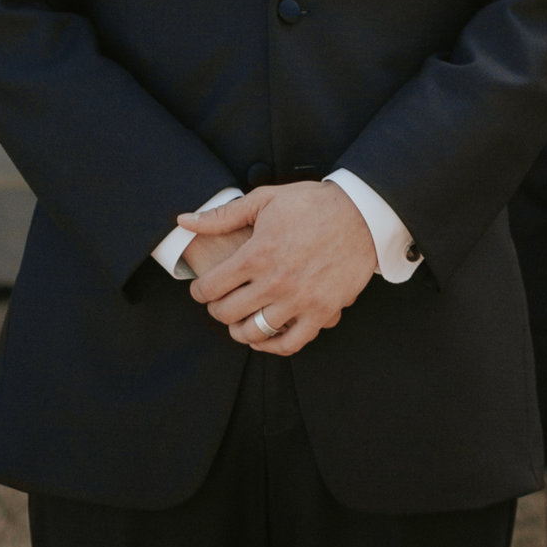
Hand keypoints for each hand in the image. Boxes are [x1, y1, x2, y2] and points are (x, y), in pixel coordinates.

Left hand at [178, 182, 377, 357]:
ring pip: (254, 333)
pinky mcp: (322, 312)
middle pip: (227, 313)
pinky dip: (271, 346)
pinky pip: (289, 344)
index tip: (202, 289)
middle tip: (219, 303)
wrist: (362, 214)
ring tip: (239, 320)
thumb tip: (184, 221)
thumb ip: (222, 215)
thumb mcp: (265, 200)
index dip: (199, 291)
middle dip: (216, 309)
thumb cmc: (311, 204)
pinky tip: (265, 336)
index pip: (210, 287)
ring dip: (239, 330)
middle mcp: (275, 281)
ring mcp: (300, 300)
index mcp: (257, 254)